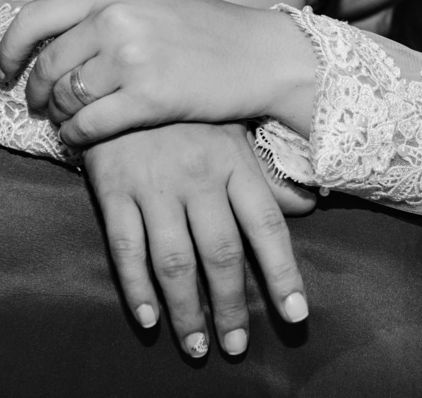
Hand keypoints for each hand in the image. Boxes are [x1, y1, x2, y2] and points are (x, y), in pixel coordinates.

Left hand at [0, 0, 317, 147]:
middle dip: (35, 91)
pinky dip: (75, 137)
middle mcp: (116, 18)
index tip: (5, 71)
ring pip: (65, 97)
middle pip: (47, 64)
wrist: (260, 56)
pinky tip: (78, 140)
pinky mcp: (148, 97)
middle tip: (36, 105)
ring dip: (57, 116)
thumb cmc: (205, 24)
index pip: (34, 19)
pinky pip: (89, 126)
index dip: (9, 50)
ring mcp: (132, 57)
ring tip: (64, 121)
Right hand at [84, 123, 308, 357]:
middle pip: (221, 254)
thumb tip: (307, 206)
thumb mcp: (233, 130)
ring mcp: (154, 184)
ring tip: (197, 346)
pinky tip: (149, 319)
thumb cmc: (186, 110)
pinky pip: (126, 248)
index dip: (282, 273)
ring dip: (187, 311)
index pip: (266, 226)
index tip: (295, 314)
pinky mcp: (114, 188)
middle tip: (237, 345)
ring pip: (175, 261)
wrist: (124, 75)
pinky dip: (137, 288)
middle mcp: (197, 176)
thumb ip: (267, 173)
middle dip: (231, 307)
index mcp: (233, 161)